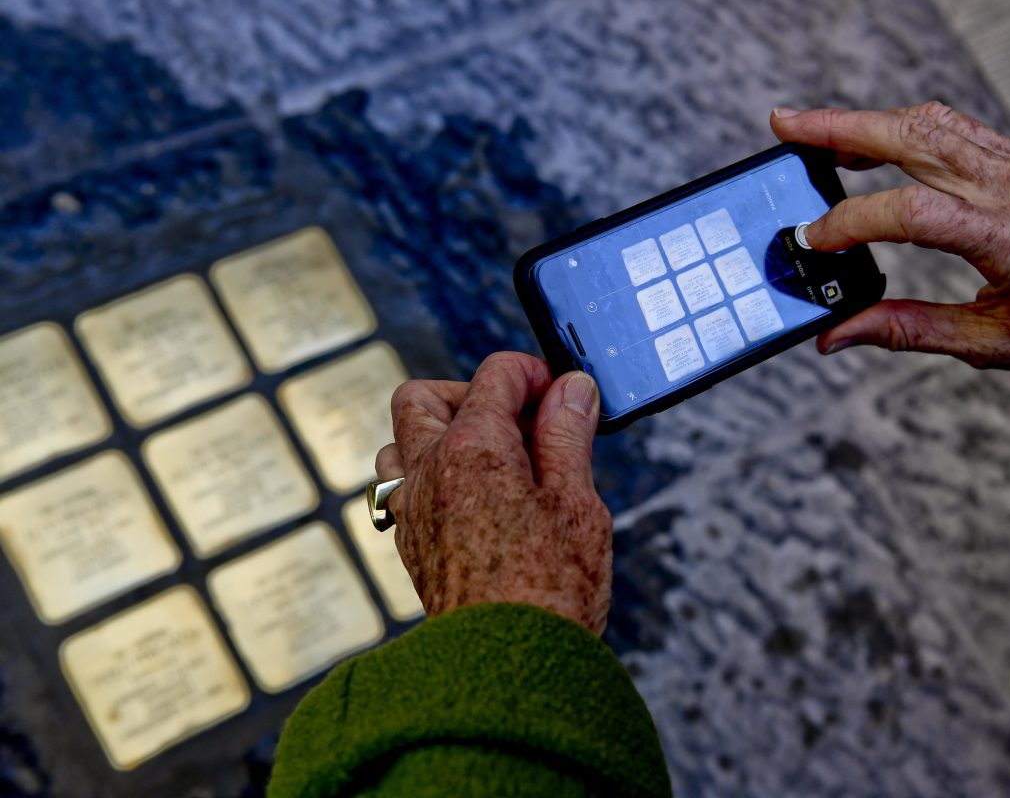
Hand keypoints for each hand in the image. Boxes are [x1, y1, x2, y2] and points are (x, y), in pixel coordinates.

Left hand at [374, 352, 611, 632]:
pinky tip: (475, 500)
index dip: (535, 376)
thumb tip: (570, 388)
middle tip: (517, 418)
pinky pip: (400, 488)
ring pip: (399, 442)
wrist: (506, 667)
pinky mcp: (410, 544)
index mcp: (473, 447)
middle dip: (469, 392)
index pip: (495, 375)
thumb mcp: (576, 500)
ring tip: (493, 458)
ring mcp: (412, 508)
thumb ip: (567, 435)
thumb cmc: (549, 588)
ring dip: (439, 435)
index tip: (563, 397)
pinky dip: (431, 476)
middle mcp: (428, 470)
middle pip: (422, 397)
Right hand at [771, 102, 1009, 386]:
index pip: (913, 213)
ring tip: (819, 133)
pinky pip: (962, 131)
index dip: (852, 222)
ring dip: (871, 122)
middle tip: (787, 127)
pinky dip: (910, 130)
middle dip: (842, 129)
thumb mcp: (990, 347)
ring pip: (936, 124)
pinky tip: (878, 143)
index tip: (815, 240)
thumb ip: (906, 331)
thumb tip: (837, 335)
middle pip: (917, 140)